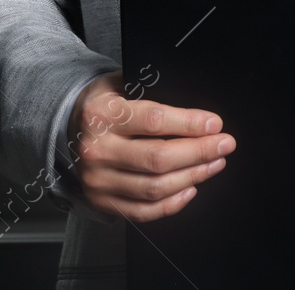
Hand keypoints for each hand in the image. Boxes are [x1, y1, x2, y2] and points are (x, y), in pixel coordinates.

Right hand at [68, 71, 235, 222]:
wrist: (68, 127)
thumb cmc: (105, 104)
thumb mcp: (120, 84)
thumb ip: (153, 90)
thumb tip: (196, 110)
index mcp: (102, 115)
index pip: (154, 121)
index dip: (190, 124)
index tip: (215, 124)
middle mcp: (97, 150)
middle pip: (158, 159)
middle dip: (199, 152)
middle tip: (225, 144)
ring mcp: (98, 180)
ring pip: (154, 188)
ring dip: (193, 176)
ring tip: (215, 163)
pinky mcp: (102, 202)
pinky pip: (143, 211)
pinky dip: (172, 204)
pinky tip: (191, 188)